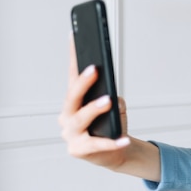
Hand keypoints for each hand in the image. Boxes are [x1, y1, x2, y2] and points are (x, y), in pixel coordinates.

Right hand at [58, 38, 130, 169]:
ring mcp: (70, 134)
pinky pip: (97, 145)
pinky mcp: (79, 150)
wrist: (113, 154)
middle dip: (83, 82)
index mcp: (73, 102)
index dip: (73, 56)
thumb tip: (112, 98)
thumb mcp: (114, 107)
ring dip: (94, 108)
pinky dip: (112, 142)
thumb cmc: (111, 125)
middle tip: (95, 69)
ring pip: (80, 119)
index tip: (75, 36)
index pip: (72, 75)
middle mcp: (66, 116)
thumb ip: (111, 99)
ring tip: (109, 101)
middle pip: (72, 97)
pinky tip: (123, 139)